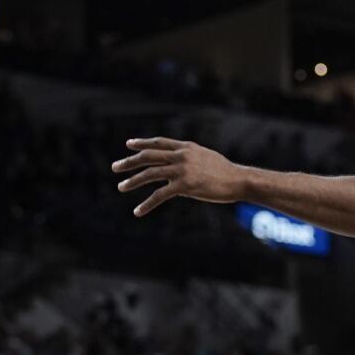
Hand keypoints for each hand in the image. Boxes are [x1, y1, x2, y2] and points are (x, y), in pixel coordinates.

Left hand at [112, 137, 242, 216]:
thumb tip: (179, 162)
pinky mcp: (184, 185)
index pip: (159, 142)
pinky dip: (147, 204)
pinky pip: (159, 195)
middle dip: (130, 162)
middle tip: (115, 167)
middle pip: (149, 156)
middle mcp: (181, 155)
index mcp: (186, 147)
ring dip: (133, 181)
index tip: (129, 144)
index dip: (142, 143)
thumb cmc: (225, 172)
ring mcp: (182, 169)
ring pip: (150, 174)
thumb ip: (190, 157)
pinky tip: (138, 211)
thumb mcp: (205, 157)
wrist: (238, 180)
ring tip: (121, 187)